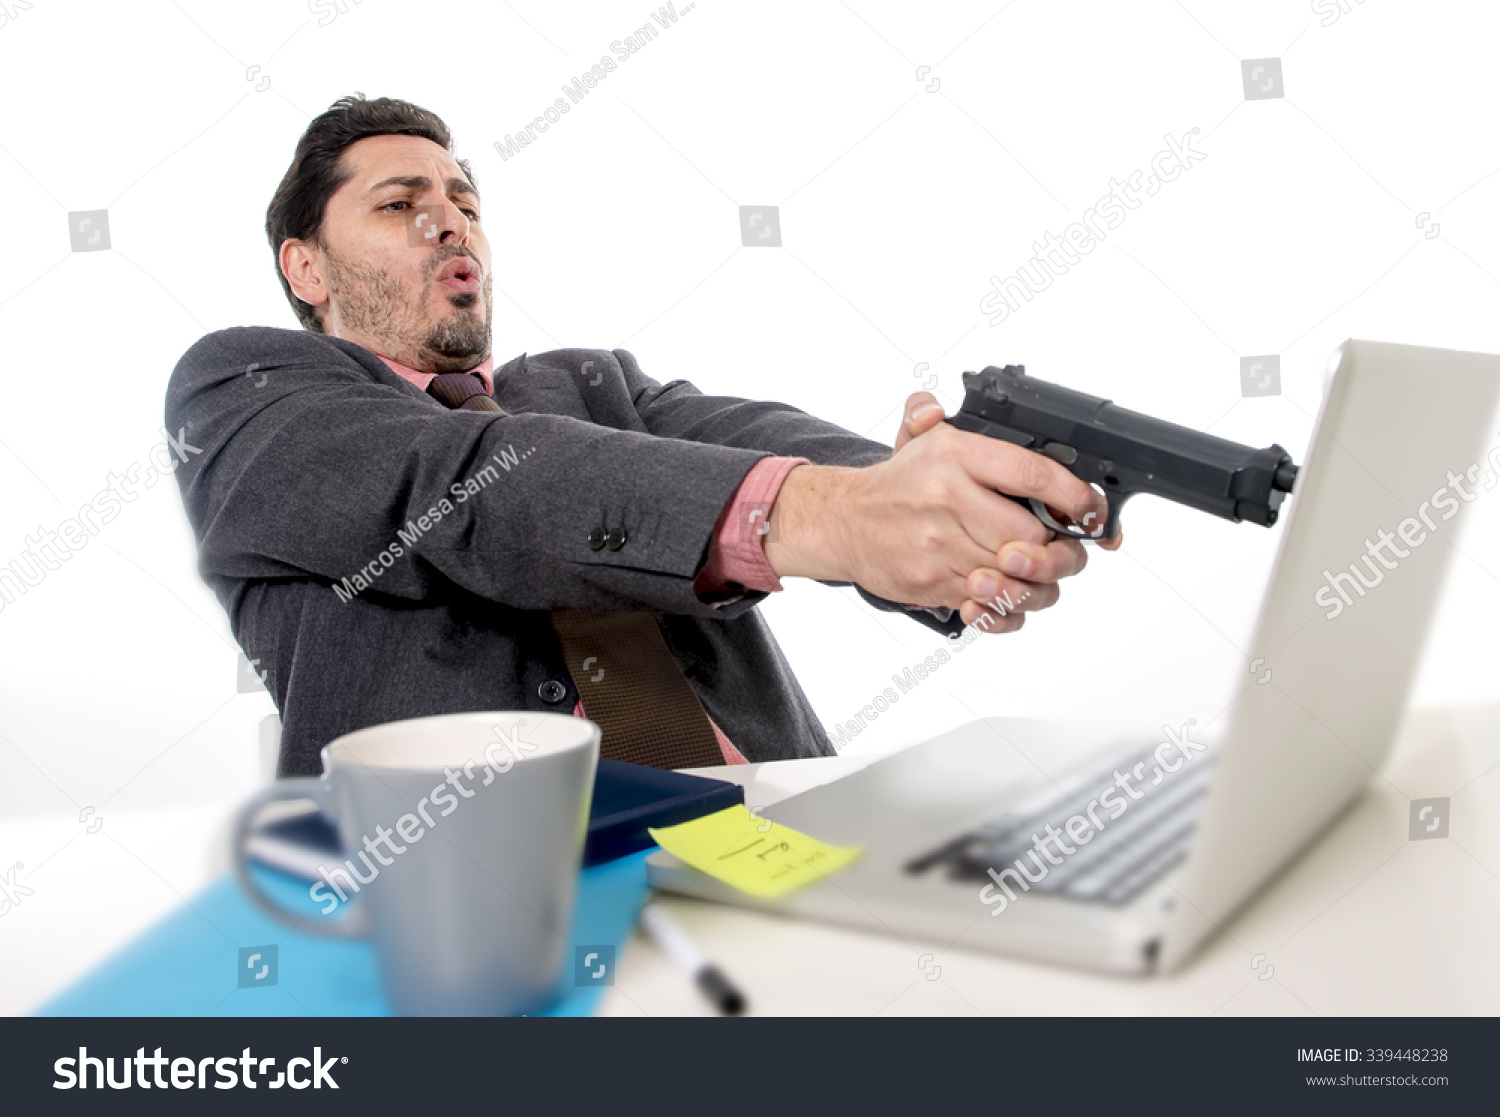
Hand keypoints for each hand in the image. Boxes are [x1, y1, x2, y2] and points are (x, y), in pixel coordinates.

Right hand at [895, 392, 1122, 631]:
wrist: (842, 522)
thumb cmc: (896, 485)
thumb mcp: (918, 437)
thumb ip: (933, 413)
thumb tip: (935, 404)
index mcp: (954, 456)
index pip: (1032, 475)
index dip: (1073, 496)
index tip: (1088, 509)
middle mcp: (948, 499)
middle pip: (1032, 537)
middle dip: (1055, 549)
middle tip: (1058, 547)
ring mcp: (940, 545)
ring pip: (1015, 578)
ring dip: (1033, 582)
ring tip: (1031, 572)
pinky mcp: (933, 582)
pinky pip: (988, 607)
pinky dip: (1004, 609)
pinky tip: (1002, 597)